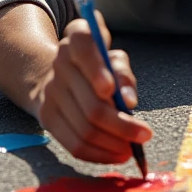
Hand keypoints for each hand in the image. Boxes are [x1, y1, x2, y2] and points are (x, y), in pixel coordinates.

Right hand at [31, 10, 152, 163]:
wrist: (58, 73)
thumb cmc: (98, 64)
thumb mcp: (113, 58)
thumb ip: (123, 73)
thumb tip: (129, 101)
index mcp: (77, 36)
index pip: (83, 47)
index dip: (97, 70)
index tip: (112, 90)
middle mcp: (59, 62)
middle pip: (91, 102)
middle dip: (122, 124)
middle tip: (145, 134)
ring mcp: (50, 92)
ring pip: (84, 128)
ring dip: (113, 143)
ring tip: (133, 148)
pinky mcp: (46, 117)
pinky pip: (74, 144)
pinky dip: (99, 154)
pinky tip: (117, 154)